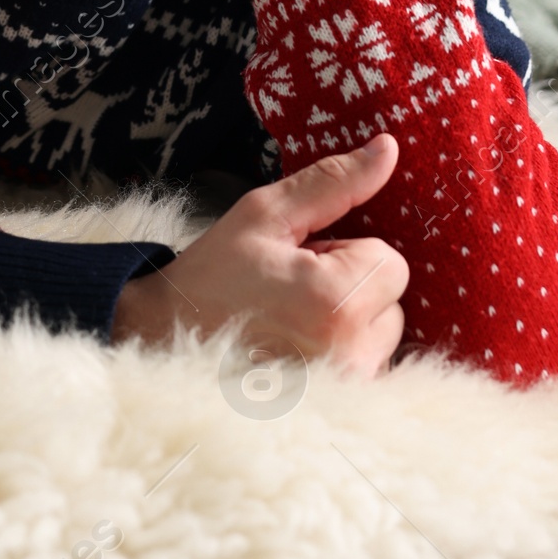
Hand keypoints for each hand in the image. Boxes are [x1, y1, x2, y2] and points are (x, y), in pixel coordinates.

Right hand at [111, 134, 406, 377]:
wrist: (165, 341)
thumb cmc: (214, 275)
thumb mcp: (266, 215)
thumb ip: (333, 182)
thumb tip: (389, 147)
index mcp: (336, 302)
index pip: (389, 260)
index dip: (344, 251)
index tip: (300, 264)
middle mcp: (351, 356)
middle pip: (392, 299)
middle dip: (353, 287)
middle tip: (293, 291)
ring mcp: (348, 391)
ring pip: (383, 334)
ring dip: (351, 322)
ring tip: (293, 320)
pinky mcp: (343, 411)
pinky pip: (371, 366)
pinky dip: (345, 353)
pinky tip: (300, 350)